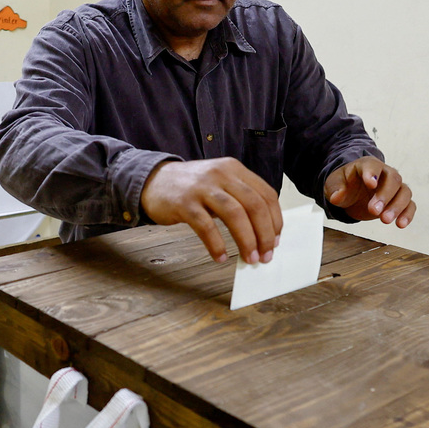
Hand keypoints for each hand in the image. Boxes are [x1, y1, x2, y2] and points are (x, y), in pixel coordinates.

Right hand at [140, 158, 282, 264]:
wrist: (153, 180)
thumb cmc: (192, 187)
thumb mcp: (220, 183)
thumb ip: (240, 199)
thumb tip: (264, 232)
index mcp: (234, 169)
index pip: (266, 194)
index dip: (275, 220)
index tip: (275, 240)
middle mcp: (221, 174)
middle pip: (254, 205)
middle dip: (264, 234)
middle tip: (265, 255)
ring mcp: (202, 187)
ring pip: (235, 214)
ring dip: (246, 240)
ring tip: (249, 258)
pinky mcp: (184, 203)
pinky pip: (206, 227)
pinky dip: (216, 244)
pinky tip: (220, 256)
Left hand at [325, 157, 415, 227]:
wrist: (352, 193)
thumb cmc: (345, 184)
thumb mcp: (334, 184)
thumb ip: (335, 189)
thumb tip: (337, 196)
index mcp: (368, 165)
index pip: (373, 166)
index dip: (372, 174)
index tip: (371, 184)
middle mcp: (385, 173)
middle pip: (393, 179)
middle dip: (385, 196)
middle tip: (374, 210)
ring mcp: (394, 187)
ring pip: (404, 192)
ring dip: (397, 206)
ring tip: (384, 220)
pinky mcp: (398, 200)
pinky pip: (409, 205)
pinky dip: (407, 214)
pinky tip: (400, 224)